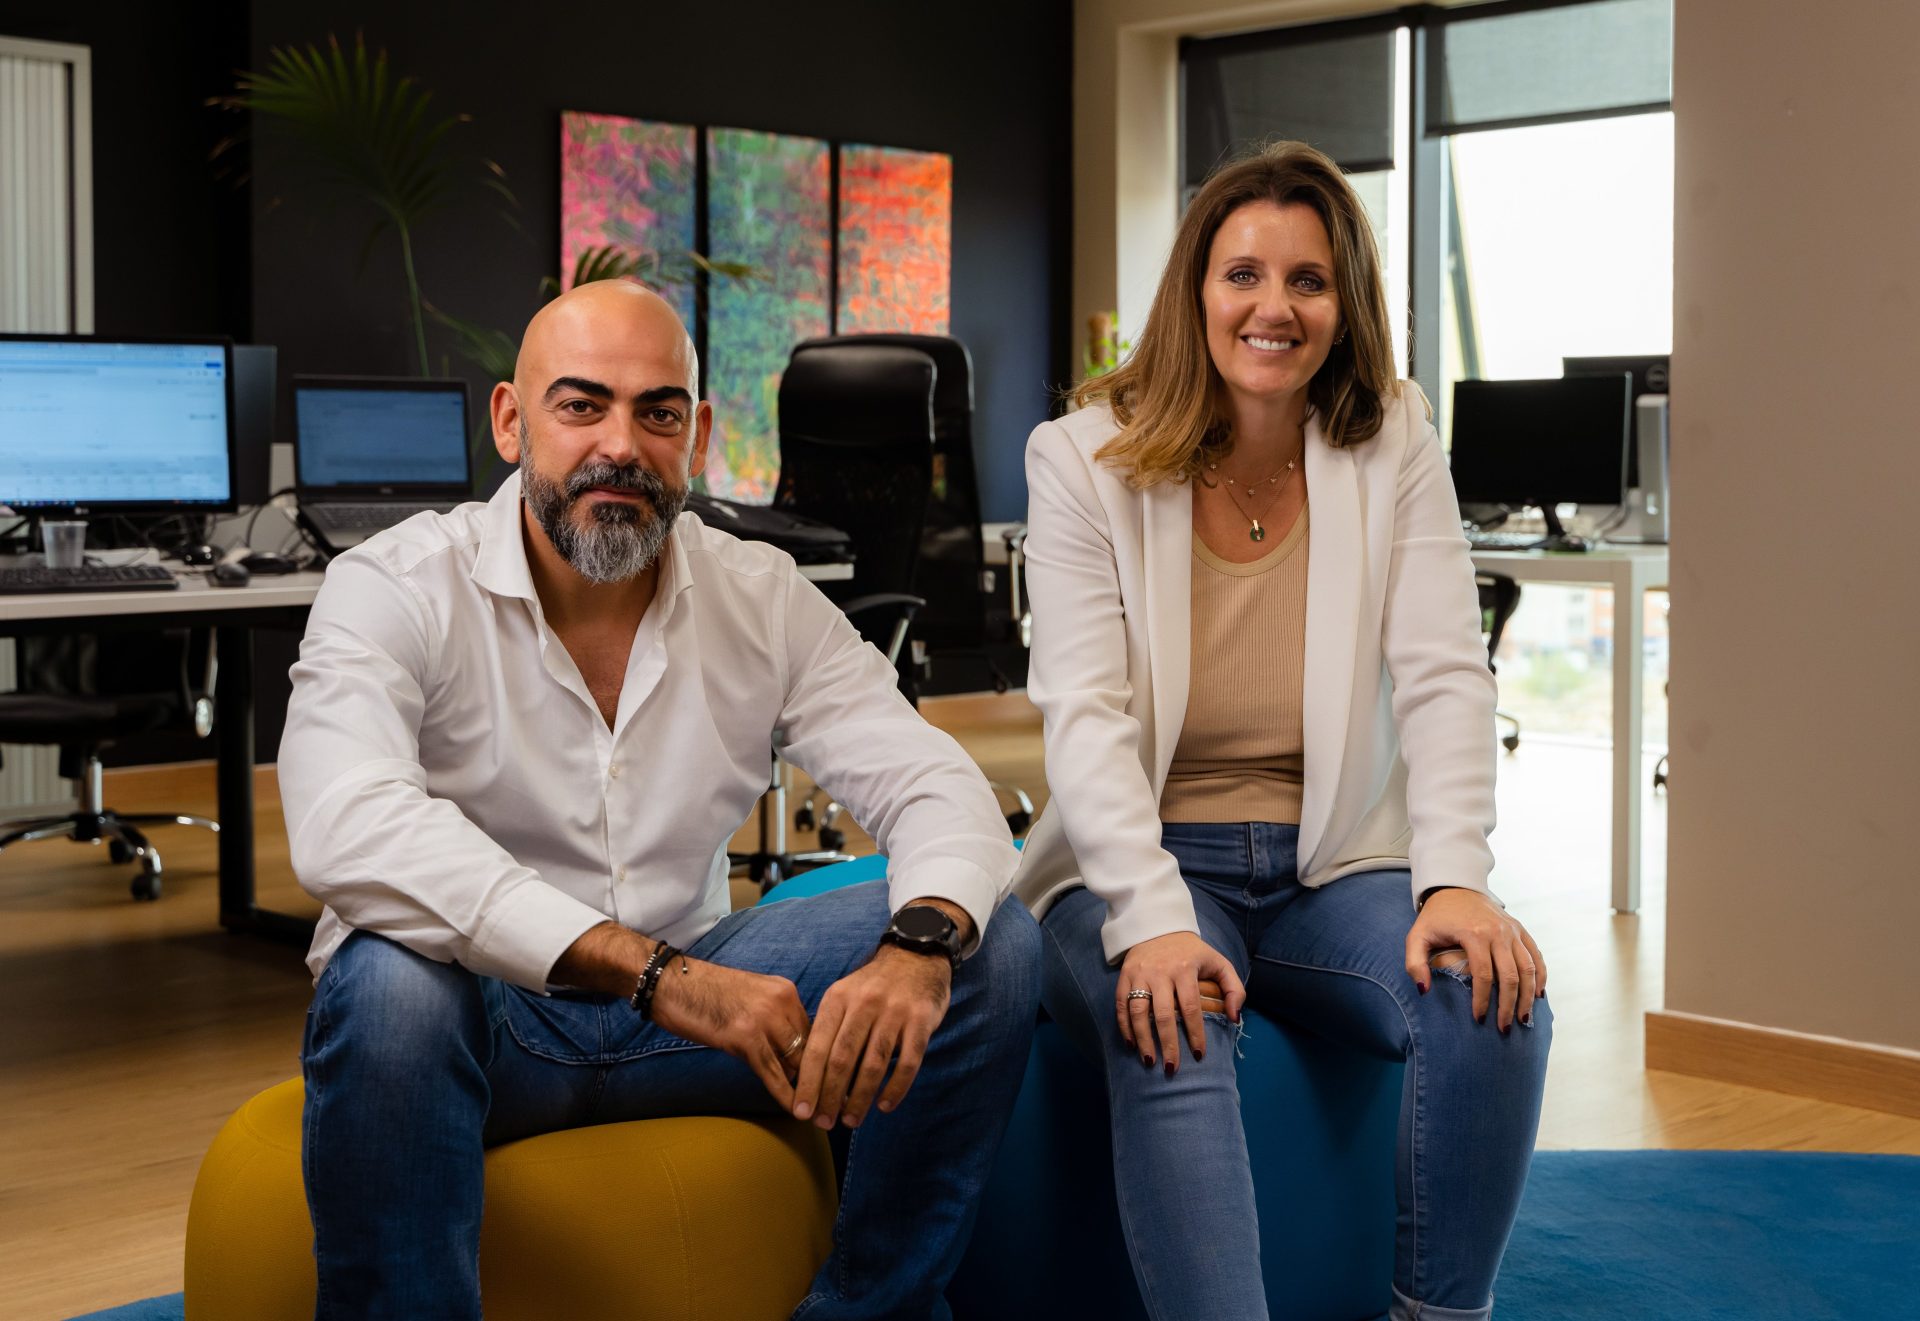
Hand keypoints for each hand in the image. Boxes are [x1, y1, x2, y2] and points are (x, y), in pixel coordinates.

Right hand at [650, 958, 812, 1110]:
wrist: (671, 983)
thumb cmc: (704, 994)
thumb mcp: (751, 1002)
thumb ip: (773, 1023)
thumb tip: (788, 1057)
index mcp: (785, 991)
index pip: (815, 1030)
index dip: (820, 1059)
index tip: (828, 1081)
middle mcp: (781, 1001)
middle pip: (811, 1046)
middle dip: (819, 1076)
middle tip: (828, 1101)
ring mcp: (764, 1017)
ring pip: (797, 1060)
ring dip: (808, 1090)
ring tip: (817, 1113)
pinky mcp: (745, 1036)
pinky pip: (772, 1071)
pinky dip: (786, 1094)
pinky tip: (795, 1110)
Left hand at [791, 944, 949, 1130]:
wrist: (916, 957)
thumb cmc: (872, 987)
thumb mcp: (844, 996)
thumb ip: (828, 1029)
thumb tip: (807, 1077)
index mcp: (838, 999)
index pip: (817, 1047)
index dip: (808, 1083)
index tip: (801, 1111)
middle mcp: (864, 1004)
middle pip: (842, 1059)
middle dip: (831, 1096)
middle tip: (825, 1123)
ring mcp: (894, 1012)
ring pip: (873, 1064)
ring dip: (860, 1098)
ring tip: (851, 1120)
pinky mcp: (921, 1021)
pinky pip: (908, 1062)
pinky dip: (895, 1088)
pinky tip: (884, 1105)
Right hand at [1116, 931, 1246, 1072]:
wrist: (1158, 926)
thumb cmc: (1192, 951)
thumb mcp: (1219, 962)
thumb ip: (1234, 989)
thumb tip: (1235, 1018)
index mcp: (1185, 969)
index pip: (1191, 1008)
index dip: (1195, 1034)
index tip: (1199, 1055)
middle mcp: (1160, 972)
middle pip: (1163, 1014)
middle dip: (1168, 1044)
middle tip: (1172, 1068)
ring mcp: (1139, 974)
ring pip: (1138, 1011)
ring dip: (1143, 1039)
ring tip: (1149, 1060)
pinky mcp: (1124, 976)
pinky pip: (1122, 1005)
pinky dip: (1124, 1027)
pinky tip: (1132, 1044)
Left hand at [1404, 888, 1546, 1031]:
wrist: (1455, 888)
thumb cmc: (1435, 918)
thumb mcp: (1417, 937)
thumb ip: (1415, 964)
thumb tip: (1424, 990)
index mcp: (1473, 934)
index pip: (1483, 975)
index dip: (1483, 1000)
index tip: (1479, 1019)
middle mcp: (1497, 932)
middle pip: (1510, 975)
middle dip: (1508, 1005)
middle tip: (1504, 1028)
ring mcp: (1512, 930)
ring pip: (1528, 968)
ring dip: (1528, 996)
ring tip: (1524, 1019)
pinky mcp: (1520, 929)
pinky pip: (1535, 955)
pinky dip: (1540, 976)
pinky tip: (1538, 995)